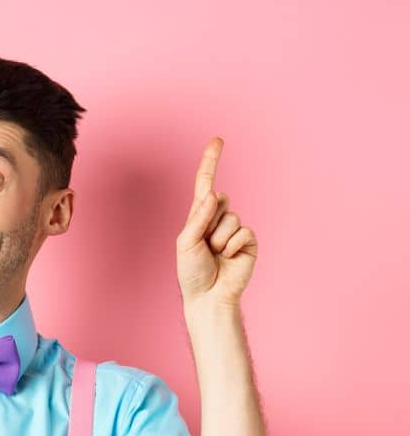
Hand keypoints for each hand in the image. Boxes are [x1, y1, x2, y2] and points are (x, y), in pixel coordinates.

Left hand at [177, 137, 257, 308]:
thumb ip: (199, 217)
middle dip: (210, 223)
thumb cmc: (191, 271)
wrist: (208, 296)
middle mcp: (218, 218)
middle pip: (221, 200)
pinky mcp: (249, 241)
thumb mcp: (186, 242)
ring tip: (215, 255)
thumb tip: (215, 193)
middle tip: (205, 246)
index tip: (218, 140)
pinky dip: (232, 246)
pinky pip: (244, 231)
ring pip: (231, 218)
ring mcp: (235, 229)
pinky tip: (228, 259)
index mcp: (199, 215)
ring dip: (219, 239)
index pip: (206, 183)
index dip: (211, 161)